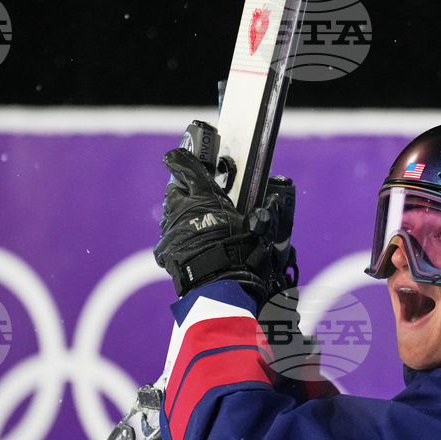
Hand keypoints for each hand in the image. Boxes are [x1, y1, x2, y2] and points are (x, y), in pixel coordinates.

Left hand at [154, 148, 296, 300]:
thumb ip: (263, 214)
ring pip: (171, 215)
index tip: (177, 156)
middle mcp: (182, 209)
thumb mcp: (258, 230)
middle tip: (196, 198)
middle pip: (174, 191)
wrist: (219, 283)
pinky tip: (189, 248)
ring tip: (195, 226)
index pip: (187, 168)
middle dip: (182, 191)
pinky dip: (177, 241)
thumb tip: (275, 201)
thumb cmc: (241, 253)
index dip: (182, 160)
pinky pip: (169, 239)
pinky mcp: (165, 250)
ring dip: (180, 217)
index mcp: (204, 196)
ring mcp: (170, 230)